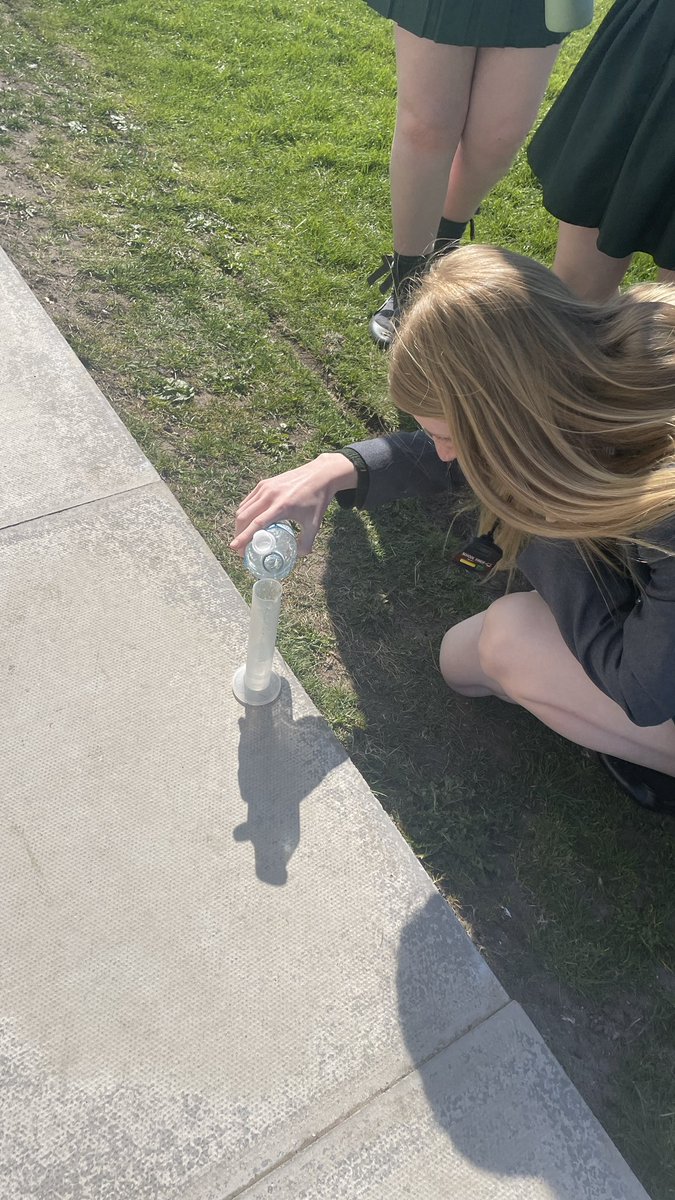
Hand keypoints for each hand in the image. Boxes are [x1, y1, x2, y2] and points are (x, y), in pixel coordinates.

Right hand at [230, 453, 358, 556]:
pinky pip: (248, 501)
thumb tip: (297, 556)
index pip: (257, 524)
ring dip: (240, 524)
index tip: (234, 547)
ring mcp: (265, 488)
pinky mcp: (264, 483)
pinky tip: (248, 521)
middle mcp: (270, 496)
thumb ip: (306, 543)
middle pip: (244, 517)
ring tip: (243, 536)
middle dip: (238, 534)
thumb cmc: (318, 500)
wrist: (321, 474)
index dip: (243, 537)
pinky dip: (244, 513)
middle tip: (241, 548)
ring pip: (243, 508)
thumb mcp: (315, 524)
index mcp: (282, 507)